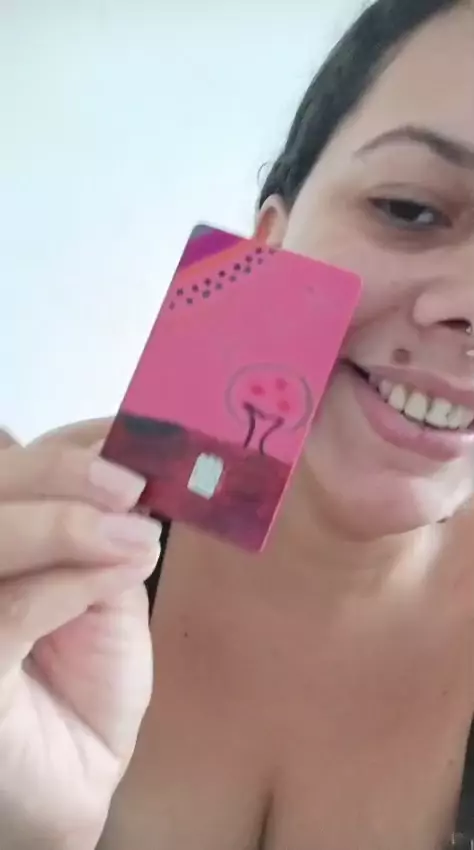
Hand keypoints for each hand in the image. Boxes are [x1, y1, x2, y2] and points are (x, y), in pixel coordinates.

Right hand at [0, 421, 159, 849]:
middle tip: (132, 482)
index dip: (68, 443)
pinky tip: (121, 573)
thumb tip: (134, 476)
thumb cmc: (84, 682)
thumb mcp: (106, 593)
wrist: (72, 777)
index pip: (14, 468)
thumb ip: (106, 539)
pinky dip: (67, 583)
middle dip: (62, 472)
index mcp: (2, 540)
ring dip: (66, 524)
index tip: (131, 433)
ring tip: (136, 529)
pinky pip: (8, 610)